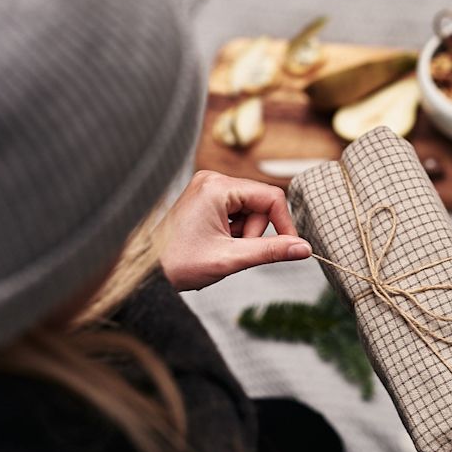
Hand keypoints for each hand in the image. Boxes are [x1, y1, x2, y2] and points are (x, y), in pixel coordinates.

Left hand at [157, 170, 311, 290]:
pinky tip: (216, 242)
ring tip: (221, 248)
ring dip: (244, 233)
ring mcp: (208, 188)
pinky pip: (235, 211)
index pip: (271, 197)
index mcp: (217, 187)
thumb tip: (303, 248)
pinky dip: (234, 230)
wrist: (147, 271)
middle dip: (255, 231)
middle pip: (260, 203)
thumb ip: (271, 251)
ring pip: (249, 209)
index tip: (288, 248)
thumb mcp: (231, 258)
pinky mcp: (205, 198)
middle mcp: (213, 180)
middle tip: (234, 250)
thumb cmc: (180, 263)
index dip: (284, 223)